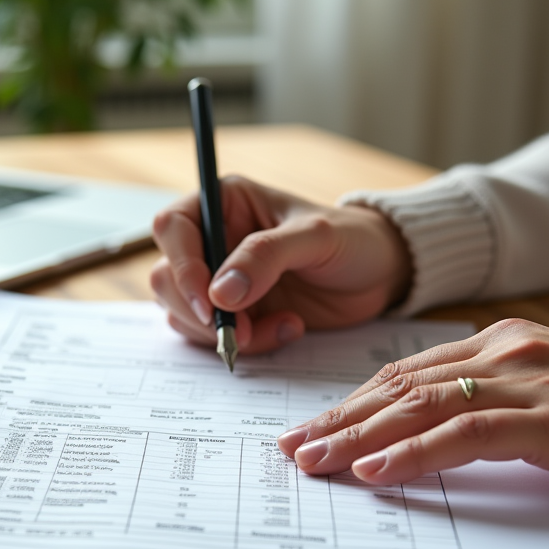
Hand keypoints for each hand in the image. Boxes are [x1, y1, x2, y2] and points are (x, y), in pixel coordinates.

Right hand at [149, 176, 411, 352]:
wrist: (380, 275)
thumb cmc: (352, 240)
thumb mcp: (315, 237)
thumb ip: (265, 257)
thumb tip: (220, 293)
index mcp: (224, 204)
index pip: (172, 228)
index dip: (182, 266)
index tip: (211, 303)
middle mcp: (212, 240)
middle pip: (167, 277)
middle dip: (200, 311)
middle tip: (242, 329)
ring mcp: (218, 280)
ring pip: (183, 312)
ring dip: (224, 332)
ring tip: (279, 327)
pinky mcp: (232, 313)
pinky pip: (210, 336)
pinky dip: (245, 344)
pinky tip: (285, 330)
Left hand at [277, 319, 548, 486]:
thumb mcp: (537, 391)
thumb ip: (482, 399)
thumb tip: (416, 432)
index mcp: (495, 343)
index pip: (403, 373)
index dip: (351, 402)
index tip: (310, 427)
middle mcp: (502, 353)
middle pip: (398, 386)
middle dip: (339, 419)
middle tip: (292, 447)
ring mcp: (525, 380)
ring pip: (420, 406)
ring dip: (359, 437)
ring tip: (315, 461)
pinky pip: (465, 434)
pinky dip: (414, 454)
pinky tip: (376, 472)